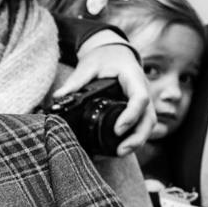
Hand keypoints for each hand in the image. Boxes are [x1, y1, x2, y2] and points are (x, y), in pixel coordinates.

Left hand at [56, 33, 155, 153]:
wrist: (114, 52)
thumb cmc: (104, 57)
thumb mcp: (89, 65)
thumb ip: (76, 81)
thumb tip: (58, 96)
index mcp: (133, 77)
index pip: (140, 98)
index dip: (131, 115)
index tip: (118, 129)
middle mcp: (143, 90)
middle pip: (149, 118)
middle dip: (137, 137)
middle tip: (121, 150)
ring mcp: (143, 102)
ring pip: (147, 125)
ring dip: (137, 141)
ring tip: (119, 153)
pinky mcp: (138, 110)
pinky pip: (140, 125)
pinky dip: (132, 138)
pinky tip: (118, 148)